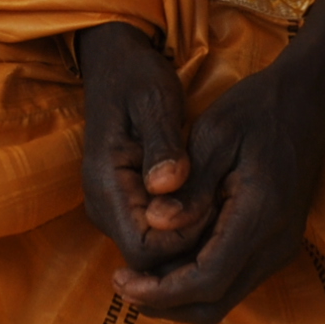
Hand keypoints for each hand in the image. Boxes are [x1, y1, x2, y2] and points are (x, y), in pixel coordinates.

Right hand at [78, 21, 210, 278]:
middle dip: (189, 243)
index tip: (212, 205)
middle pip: (149, 259)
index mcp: (105, 185)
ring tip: (217, 199)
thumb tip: (168, 185)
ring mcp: (111, 208)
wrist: (115, 64)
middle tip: (222, 204)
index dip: (183, 240)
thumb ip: (163, 145)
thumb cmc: (137, 78)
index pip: (144, 250)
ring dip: (187, 236)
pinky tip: (205, 198)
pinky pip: (154, 234)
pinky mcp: (123, 204)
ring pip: (153, 252)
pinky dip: (182, 226)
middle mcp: (103, 206)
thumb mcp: (155, 101)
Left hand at [109, 0, 324, 323]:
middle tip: (122, 284)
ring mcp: (281, 246)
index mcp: (260, 215)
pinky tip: (169, 257)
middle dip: (165, 303)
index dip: (160, 291)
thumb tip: (155, 224)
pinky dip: (198, 278)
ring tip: (137, 275)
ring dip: (180, 294)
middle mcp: (276, 243)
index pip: (206, 279)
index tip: (121, 281)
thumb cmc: (257, 109)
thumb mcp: (215, 136)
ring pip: (225, 295)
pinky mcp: (277, 242)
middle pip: (215, 302)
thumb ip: (190, 187)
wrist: (307, 98)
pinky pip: (234, 277)